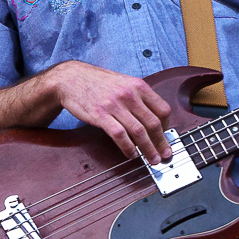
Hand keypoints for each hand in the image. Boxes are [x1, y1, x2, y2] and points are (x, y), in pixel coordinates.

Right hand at [46, 60, 172, 161]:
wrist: (71, 78)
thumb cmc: (97, 82)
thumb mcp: (123, 82)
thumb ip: (138, 97)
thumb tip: (151, 117)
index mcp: (138, 86)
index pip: (163, 109)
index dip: (167, 126)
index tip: (166, 137)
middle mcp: (129, 94)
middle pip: (153, 123)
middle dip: (161, 143)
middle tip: (165, 155)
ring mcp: (114, 105)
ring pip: (139, 131)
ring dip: (148, 149)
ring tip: (152, 159)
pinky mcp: (100, 115)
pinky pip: (119, 135)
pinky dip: (128, 148)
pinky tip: (132, 154)